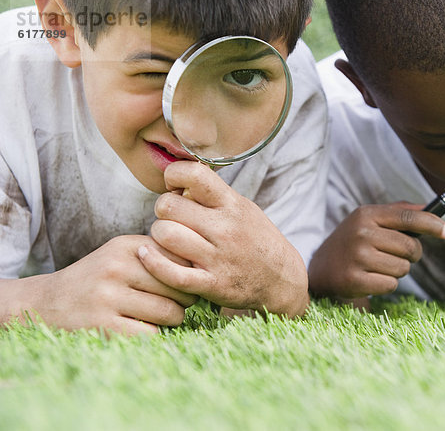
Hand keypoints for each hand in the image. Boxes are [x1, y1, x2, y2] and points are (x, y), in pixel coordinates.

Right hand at [4, 236, 197, 334]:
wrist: (47, 303)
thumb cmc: (99, 278)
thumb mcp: (123, 254)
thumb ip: (159, 254)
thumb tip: (205, 265)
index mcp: (126, 246)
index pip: (180, 258)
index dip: (190, 273)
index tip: (188, 281)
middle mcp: (117, 267)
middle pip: (179, 286)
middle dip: (186, 298)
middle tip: (179, 303)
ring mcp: (108, 297)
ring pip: (169, 312)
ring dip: (175, 319)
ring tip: (165, 316)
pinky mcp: (103, 326)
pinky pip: (151, 334)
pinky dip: (156, 335)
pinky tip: (146, 329)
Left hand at [138, 162, 308, 316]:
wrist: (282, 279)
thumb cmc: (256, 240)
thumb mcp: (243, 208)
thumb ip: (213, 196)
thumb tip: (179, 182)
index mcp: (232, 204)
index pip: (194, 174)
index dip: (174, 175)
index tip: (174, 186)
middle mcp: (225, 228)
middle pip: (169, 207)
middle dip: (163, 210)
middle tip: (170, 218)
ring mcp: (218, 258)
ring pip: (166, 236)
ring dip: (158, 236)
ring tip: (167, 239)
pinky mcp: (212, 284)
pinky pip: (171, 273)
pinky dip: (153, 263)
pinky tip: (148, 256)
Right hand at [308, 202, 444, 298]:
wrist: (321, 269)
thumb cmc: (352, 242)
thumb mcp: (369, 220)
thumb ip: (398, 212)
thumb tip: (431, 208)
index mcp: (366, 214)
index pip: (407, 217)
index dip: (432, 224)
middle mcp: (361, 233)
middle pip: (410, 247)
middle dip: (410, 255)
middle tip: (394, 255)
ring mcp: (357, 257)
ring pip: (403, 268)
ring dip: (396, 271)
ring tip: (377, 266)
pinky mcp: (354, 280)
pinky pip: (391, 285)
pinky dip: (386, 284)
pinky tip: (370, 278)